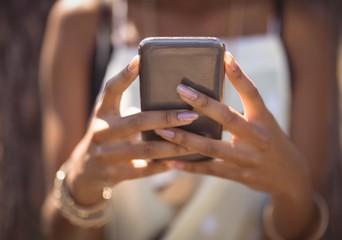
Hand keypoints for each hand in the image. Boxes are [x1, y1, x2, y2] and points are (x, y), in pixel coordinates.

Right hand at [65, 55, 196, 205]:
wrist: (84, 173)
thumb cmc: (107, 138)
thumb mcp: (111, 121)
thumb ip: (133, 112)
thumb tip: (173, 101)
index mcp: (102, 113)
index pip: (111, 90)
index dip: (124, 75)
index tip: (140, 60)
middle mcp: (102, 132)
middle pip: (137, 121)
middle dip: (167, 118)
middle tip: (191, 114)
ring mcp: (106, 155)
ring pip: (145, 149)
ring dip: (172, 146)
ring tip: (195, 142)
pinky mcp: (113, 174)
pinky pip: (143, 170)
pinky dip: (162, 166)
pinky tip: (178, 162)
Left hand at [154, 52, 311, 199]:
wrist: (290, 177)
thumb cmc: (273, 142)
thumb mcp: (266, 122)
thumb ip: (246, 109)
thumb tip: (217, 89)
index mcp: (264, 119)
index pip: (252, 93)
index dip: (239, 75)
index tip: (226, 56)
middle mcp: (255, 137)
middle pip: (227, 117)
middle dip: (202, 103)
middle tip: (180, 90)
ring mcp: (246, 158)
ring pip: (211, 147)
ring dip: (185, 138)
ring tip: (162, 129)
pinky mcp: (237, 175)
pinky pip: (209, 169)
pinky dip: (190, 166)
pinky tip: (171, 161)